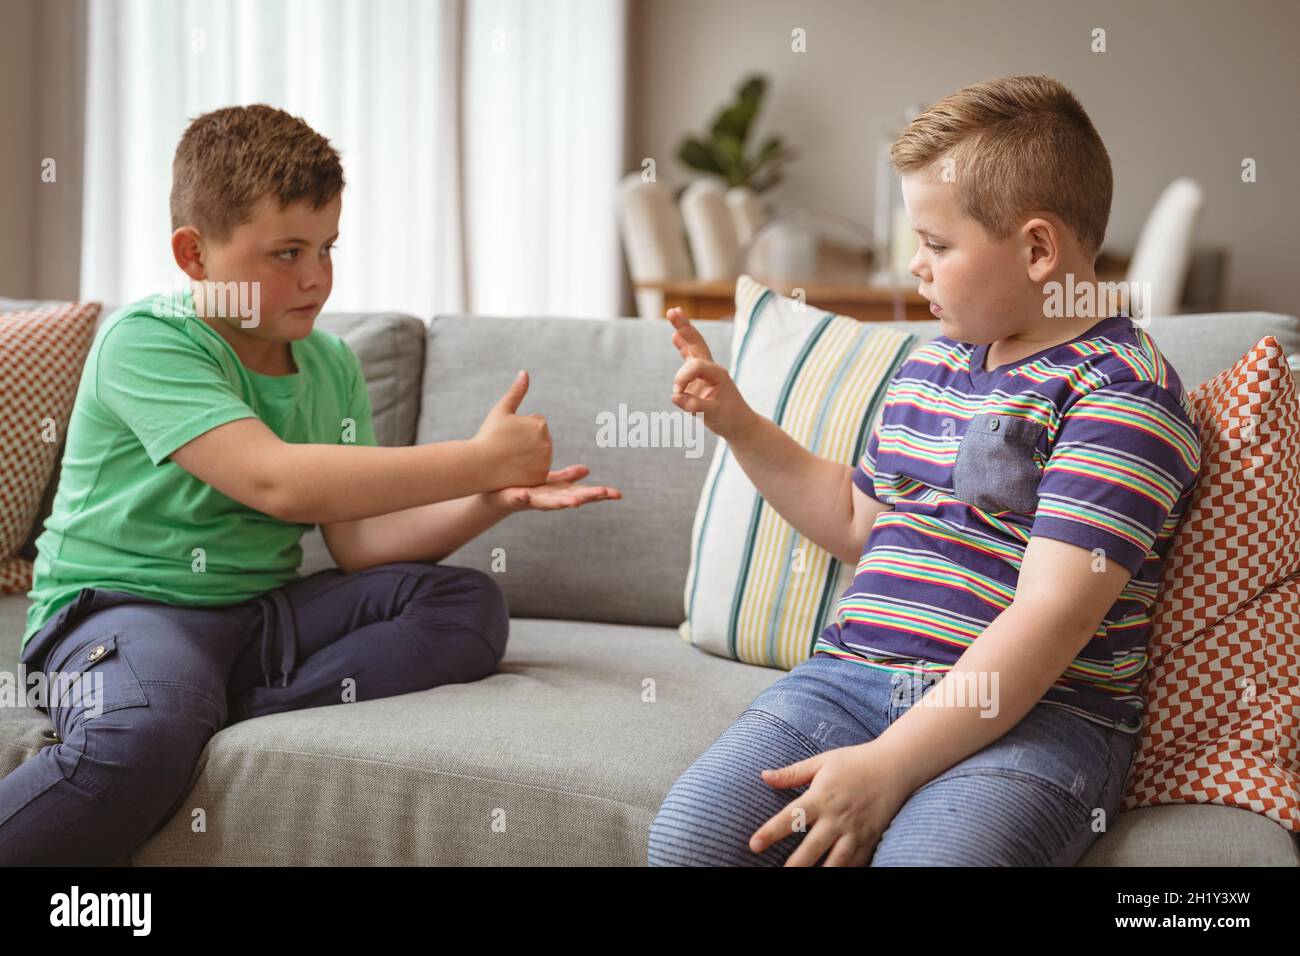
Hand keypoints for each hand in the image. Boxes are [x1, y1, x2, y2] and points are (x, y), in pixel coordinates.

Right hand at [473, 370, 552, 487]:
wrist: (479, 465)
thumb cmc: (488, 435)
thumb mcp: (501, 410)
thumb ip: (516, 391)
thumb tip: (525, 372)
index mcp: (540, 423)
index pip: (535, 423)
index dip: (518, 428)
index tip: (506, 434)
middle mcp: (547, 442)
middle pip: (539, 439)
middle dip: (526, 442)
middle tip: (507, 447)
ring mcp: (545, 461)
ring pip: (539, 454)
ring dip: (528, 455)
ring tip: (510, 458)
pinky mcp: (540, 476)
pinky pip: (537, 470)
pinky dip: (528, 469)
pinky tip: (514, 469)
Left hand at [493, 464, 621, 511]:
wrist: (494, 496)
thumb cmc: (525, 487)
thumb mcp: (549, 482)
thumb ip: (567, 476)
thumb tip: (587, 469)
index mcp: (558, 493)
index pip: (583, 494)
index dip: (600, 495)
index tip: (618, 494)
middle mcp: (548, 500)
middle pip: (571, 499)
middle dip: (587, 497)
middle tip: (603, 494)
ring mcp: (531, 501)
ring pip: (547, 503)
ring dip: (560, 503)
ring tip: (573, 502)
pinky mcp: (512, 498)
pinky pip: (517, 498)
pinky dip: (521, 497)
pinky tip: (525, 494)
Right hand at [666, 307, 756, 441]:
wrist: (740, 424)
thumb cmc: (730, 418)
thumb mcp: (713, 415)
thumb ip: (695, 406)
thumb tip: (675, 397)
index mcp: (717, 374)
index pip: (694, 366)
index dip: (682, 378)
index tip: (677, 394)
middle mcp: (711, 369)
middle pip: (696, 343)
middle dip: (684, 327)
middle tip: (672, 311)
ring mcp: (704, 373)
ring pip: (692, 347)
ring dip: (683, 331)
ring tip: (674, 313)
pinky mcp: (698, 379)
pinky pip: (688, 359)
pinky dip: (682, 347)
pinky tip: (675, 337)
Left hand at [749, 741, 912, 866]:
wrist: (895, 766)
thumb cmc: (855, 762)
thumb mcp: (822, 761)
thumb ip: (792, 773)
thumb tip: (764, 776)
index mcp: (821, 797)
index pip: (791, 817)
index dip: (771, 832)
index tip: (753, 844)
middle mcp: (837, 817)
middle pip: (812, 847)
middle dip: (795, 864)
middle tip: (778, 874)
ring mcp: (855, 831)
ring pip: (836, 861)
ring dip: (821, 873)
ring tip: (803, 882)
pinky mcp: (870, 839)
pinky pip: (857, 862)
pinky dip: (846, 870)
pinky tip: (833, 874)